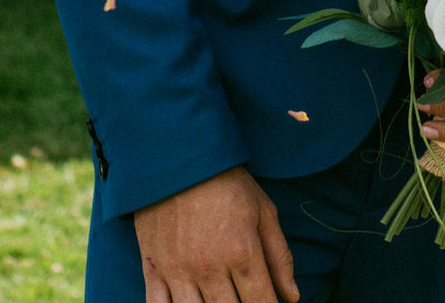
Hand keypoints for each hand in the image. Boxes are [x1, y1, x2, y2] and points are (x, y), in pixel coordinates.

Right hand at [133, 166, 296, 302]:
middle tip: (244, 300)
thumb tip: (292, 297)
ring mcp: (178, 270)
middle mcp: (209, 267)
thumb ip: (279, 257)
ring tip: (220, 301)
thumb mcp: (263, 212)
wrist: (177, 156)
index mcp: (242, 252)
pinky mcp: (152, 269)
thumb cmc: (227, 183)